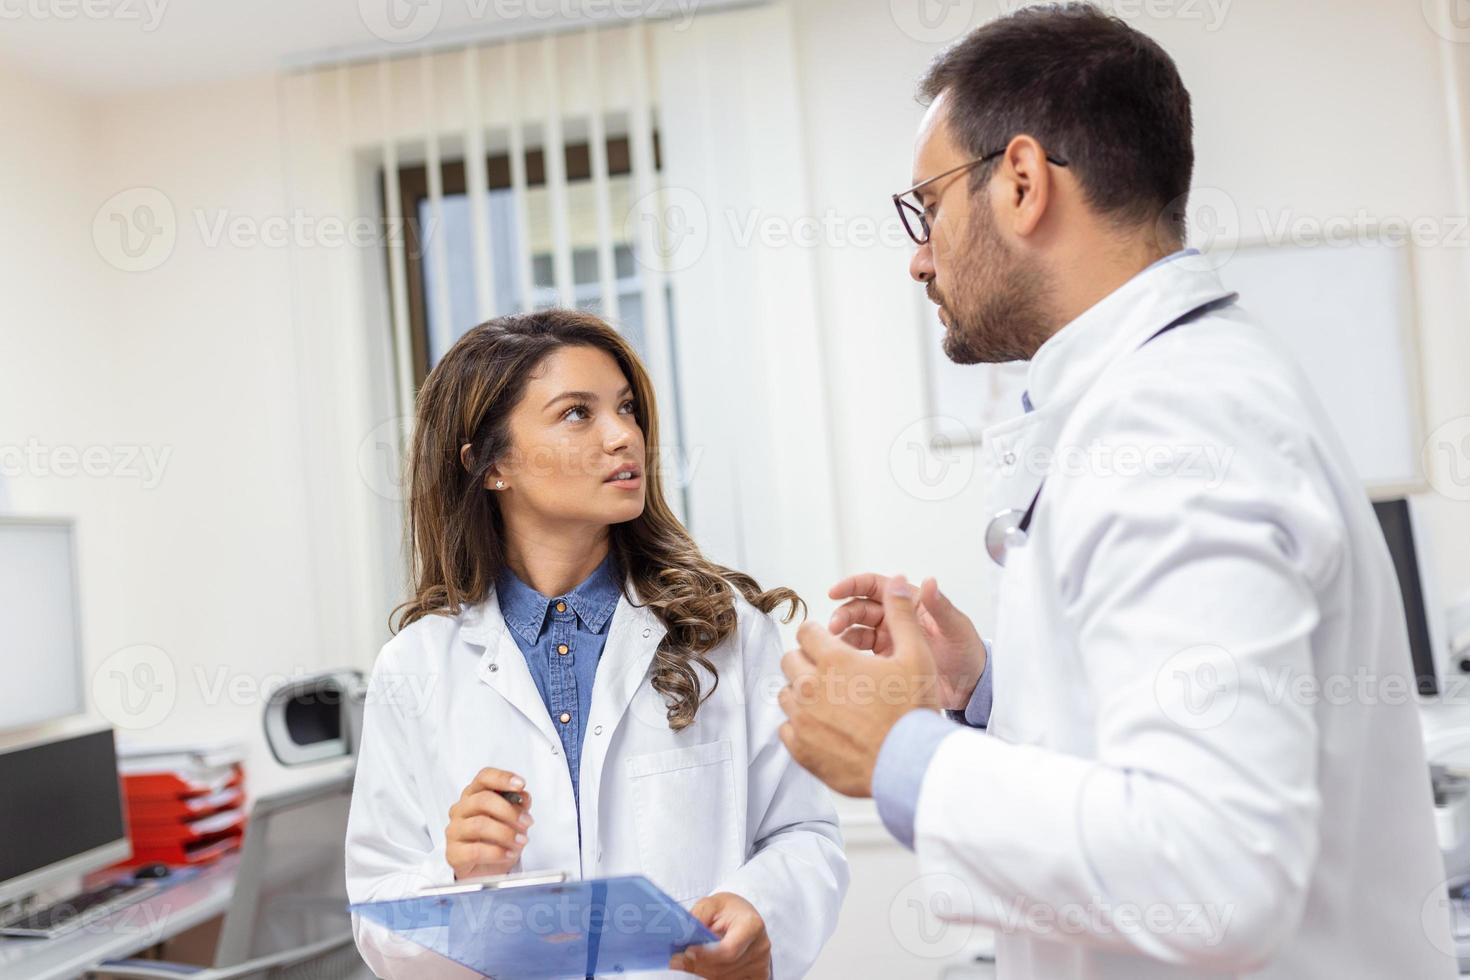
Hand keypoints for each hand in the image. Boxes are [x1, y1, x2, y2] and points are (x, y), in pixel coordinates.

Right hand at [445, 768, 533, 879]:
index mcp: (474, 795)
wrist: (487, 869)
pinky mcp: (453, 854)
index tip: (520, 785)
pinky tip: (508, 854)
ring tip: (520, 841)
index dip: (502, 778)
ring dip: (506, 833)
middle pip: (483, 800)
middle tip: (526, 822)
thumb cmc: (498, 838)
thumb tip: (523, 797)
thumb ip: (518, 805)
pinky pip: (475, 850)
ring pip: (479, 825)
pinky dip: (497, 852)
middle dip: (510, 811)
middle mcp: (460, 809)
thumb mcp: (514, 819)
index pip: (484, 778)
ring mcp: (454, 831)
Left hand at [669, 892, 770, 978]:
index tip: (687, 952)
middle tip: (676, 960)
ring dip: (703, 971)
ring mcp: (762, 963)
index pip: (728, 950)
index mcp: (752, 925)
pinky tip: (706, 967)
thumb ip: (697, 918)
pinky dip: (715, 977)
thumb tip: (682, 938)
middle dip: (698, 965)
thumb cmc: (727, 909)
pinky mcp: (760, 974)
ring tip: (691, 959)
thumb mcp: (710, 904)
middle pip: (723, 968)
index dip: (706, 956)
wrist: (744, 915)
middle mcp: (760, 946)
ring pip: (725, 978)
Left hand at [779, 576, 941, 796]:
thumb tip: (894, 580)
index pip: (807, 632)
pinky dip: (800, 726)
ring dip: (802, 693)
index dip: (820, 636)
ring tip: (830, 702)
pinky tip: (824, 728)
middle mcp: (811, 686)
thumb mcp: (916, 655)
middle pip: (791, 660)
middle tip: (832, 674)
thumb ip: (901, 614)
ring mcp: (802, 719)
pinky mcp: (801, 748)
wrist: (910, 765)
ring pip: (786, 694)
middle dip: (808, 661)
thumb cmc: (913, 711)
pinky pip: (786, 729)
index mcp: (834, 660)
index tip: (831, 646)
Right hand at [829, 572, 985, 709]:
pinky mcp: (886, 660)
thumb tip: (929, 581)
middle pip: (859, 608)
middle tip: (834, 627)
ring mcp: (889, 639)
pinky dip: (849, 654)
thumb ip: (940, 606)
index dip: (853, 585)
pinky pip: (861, 654)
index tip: (834, 592)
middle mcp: (896, 618)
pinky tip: (843, 660)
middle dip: (843, 614)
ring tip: (835, 646)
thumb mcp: (956, 628)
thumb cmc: (968, 652)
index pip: (875, 586)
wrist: (970, 687)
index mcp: (911, 602)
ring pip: (856, 630)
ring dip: (843, 635)